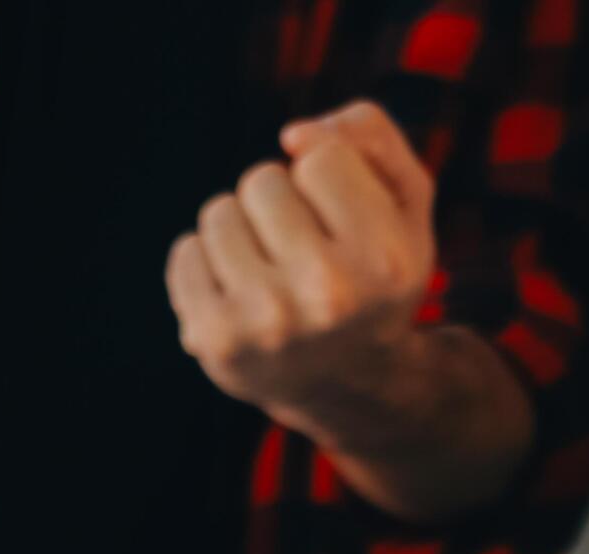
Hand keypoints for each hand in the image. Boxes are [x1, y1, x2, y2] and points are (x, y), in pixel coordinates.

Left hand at [166, 102, 438, 424]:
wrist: (347, 383)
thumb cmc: (373, 275)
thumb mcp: (403, 202)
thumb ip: (369, 137)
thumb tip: (293, 136)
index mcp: (384, 259)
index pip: (321, 158)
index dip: (327, 181)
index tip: (342, 224)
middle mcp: (327, 294)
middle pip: (263, 179)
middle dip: (279, 203)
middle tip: (303, 253)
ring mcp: (265, 322)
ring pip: (219, 211)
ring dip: (241, 229)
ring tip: (271, 272)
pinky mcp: (214, 338)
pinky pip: (184, 252)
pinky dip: (206, 262)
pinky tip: (239, 294)